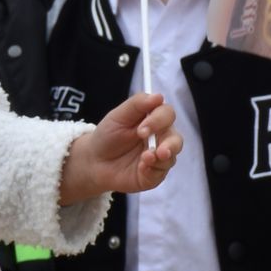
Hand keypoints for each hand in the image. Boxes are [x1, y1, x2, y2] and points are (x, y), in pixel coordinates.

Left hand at [63, 89, 179, 201]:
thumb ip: (137, 104)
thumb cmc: (108, 135)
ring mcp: (159, 157)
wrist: (95, 161)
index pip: (167, 115)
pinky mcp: (154, 174)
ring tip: (146, 159)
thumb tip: (159, 96)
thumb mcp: (118, 116)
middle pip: (176, 138)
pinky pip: (161, 173)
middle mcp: (161, 138)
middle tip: (157, 150)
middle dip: (169, 143)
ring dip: (161, 158)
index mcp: (154, 120)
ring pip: (172, 157)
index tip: (141, 129)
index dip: (158, 120)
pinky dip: (152, 171)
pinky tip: (142, 168)